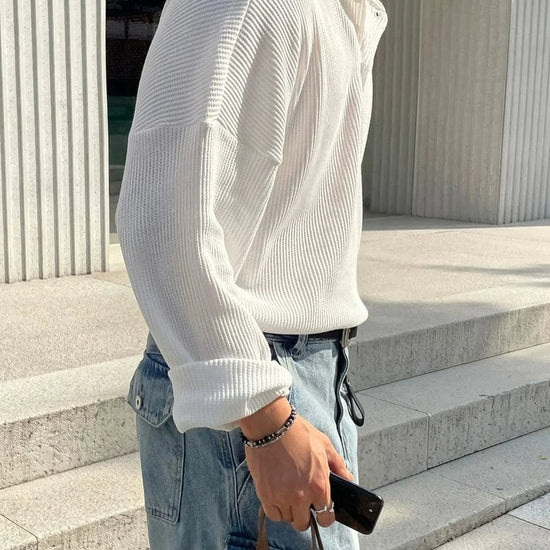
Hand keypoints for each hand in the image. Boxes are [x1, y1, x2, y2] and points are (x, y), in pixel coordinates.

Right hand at [239, 398, 353, 531]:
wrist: (271, 425)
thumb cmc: (297, 432)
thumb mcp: (324, 445)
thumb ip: (338, 464)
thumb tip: (348, 477)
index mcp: (318, 484)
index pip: (326, 516)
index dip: (325, 515)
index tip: (321, 511)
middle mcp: (301, 495)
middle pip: (303, 523)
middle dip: (305, 514)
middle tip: (303, 500)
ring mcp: (281, 497)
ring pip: (287, 519)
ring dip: (289, 510)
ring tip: (289, 493)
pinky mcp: (265, 494)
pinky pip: (273, 514)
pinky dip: (276, 509)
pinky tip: (277, 495)